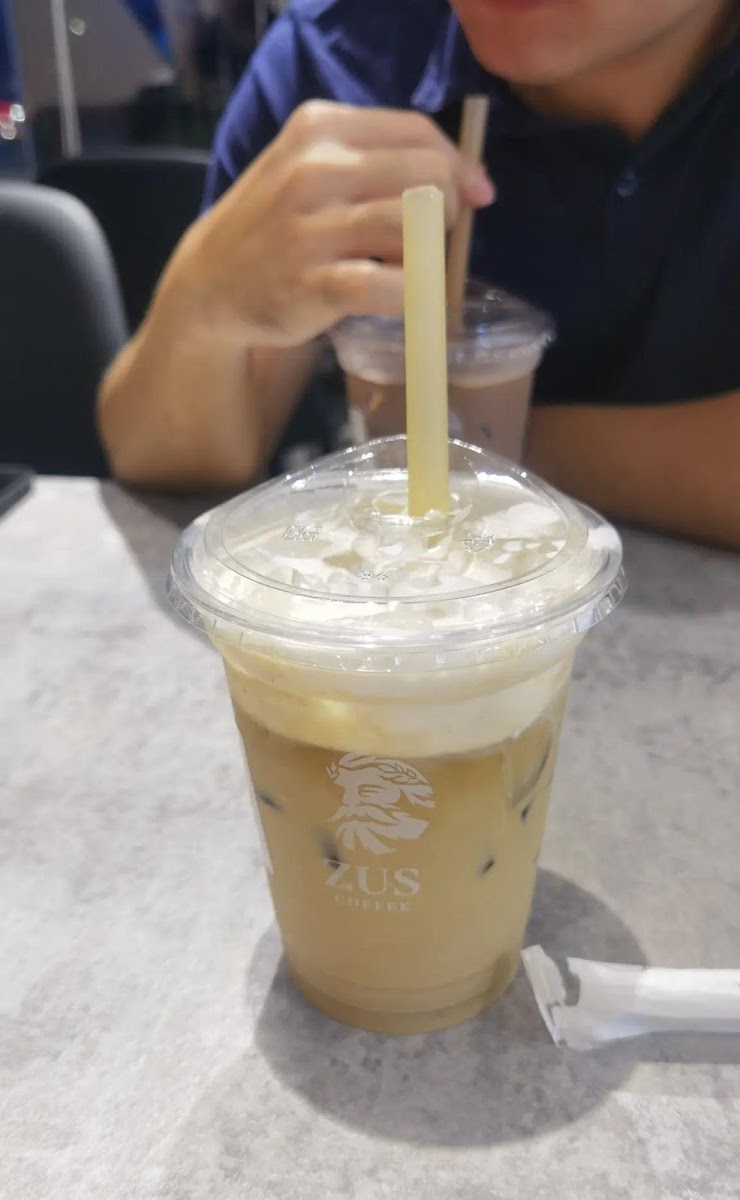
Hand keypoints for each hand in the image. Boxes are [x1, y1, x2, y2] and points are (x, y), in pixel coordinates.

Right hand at [174, 100, 494, 346]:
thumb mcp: (312, 167)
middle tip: (431, 240)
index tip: (473, 196)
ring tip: (410, 270)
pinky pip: (391, 285)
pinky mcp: (314, 283)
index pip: (419, 132)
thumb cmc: (277, 225)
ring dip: (430, 256)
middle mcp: (315, 168)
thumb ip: (380, 162)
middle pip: (428, 177)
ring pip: (416, 227)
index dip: (458, 166)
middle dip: (448, 211)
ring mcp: (312, 228)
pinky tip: (407, 303)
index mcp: (320, 128)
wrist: (210, 284)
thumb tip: (473, 183)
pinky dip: (414, 298)